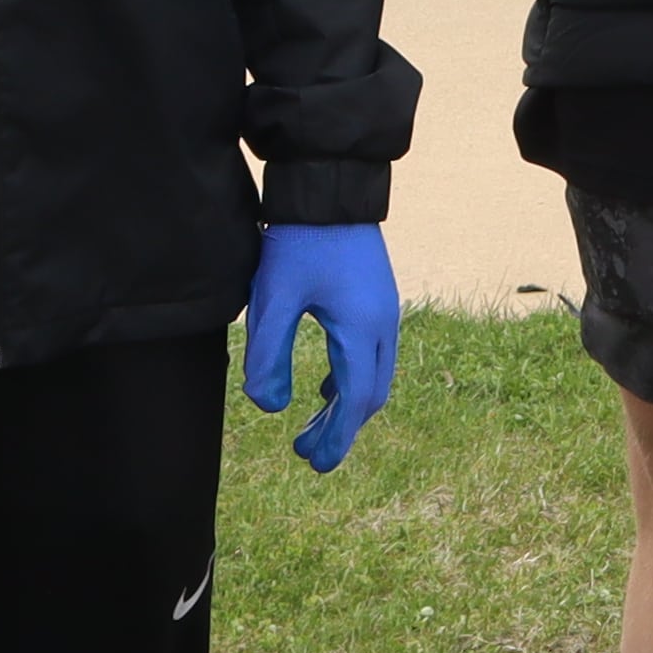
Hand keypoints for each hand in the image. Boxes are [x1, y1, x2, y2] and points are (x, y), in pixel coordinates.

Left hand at [243, 220, 401, 471]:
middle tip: (305, 454)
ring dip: (344, 406)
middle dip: (340, 429)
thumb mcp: (272, 299)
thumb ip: (268, 355)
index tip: (315, 465)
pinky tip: (323, 389)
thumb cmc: (299, 241)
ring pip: (373, 375)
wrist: (328, 187)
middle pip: (371, 394)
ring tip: (309, 428)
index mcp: (362, 328)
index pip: (356, 400)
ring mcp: (384, 310)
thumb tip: (271, 409)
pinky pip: (372, 354)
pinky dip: (350, 380)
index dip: (337, 437)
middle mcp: (384, 323)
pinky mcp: (376, 299)